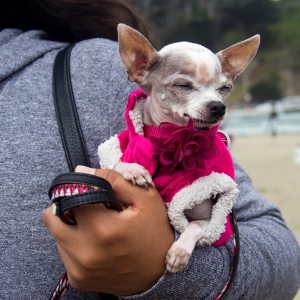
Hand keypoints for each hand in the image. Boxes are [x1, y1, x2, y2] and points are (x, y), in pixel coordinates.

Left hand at [43, 166, 173, 295]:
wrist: (159, 271)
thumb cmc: (154, 231)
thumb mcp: (144, 197)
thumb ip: (113, 179)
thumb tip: (81, 171)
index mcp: (103, 229)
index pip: (71, 196)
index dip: (80, 188)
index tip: (92, 190)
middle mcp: (85, 253)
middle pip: (53, 217)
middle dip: (68, 206)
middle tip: (88, 206)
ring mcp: (79, 270)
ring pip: (56, 234)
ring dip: (71, 224)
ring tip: (95, 225)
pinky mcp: (78, 280)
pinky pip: (63, 252)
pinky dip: (74, 242)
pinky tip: (94, 241)